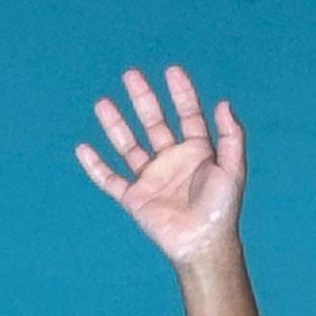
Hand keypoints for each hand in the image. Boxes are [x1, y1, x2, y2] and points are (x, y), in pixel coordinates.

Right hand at [75, 66, 245, 266]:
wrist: (203, 244)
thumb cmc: (221, 210)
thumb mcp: (232, 170)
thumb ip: (231, 137)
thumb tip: (224, 103)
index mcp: (197, 153)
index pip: (187, 115)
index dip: (181, 93)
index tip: (172, 71)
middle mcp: (172, 161)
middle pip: (153, 123)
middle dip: (143, 99)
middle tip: (131, 74)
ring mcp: (151, 178)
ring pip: (128, 146)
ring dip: (115, 125)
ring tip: (102, 102)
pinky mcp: (134, 198)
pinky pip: (109, 179)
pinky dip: (95, 166)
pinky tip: (83, 148)